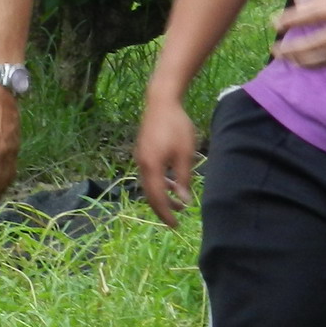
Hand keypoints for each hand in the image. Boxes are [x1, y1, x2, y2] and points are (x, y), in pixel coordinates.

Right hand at [134, 93, 198, 229]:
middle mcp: (142, 164)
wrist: (161, 101)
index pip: (158, 198)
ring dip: (162, 195)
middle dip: (162, 208)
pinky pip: (149, 173)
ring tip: (178, 201)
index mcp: (152, 167)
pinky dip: (159, 183)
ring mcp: (140, 157)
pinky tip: (171, 182)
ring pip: (149, 184)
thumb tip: (184, 201)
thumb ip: (183, 178)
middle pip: (150, 194)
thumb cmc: (176, 126)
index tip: (176, 225)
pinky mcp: (143, 151)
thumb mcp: (185, 154)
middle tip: (175, 219)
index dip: (166, 213)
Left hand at [270, 0, 325, 67]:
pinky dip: (320, 63)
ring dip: (301, 61)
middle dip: (288, 50)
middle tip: (275, 49)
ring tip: (288, 59)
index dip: (287, 22)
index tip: (274, 24)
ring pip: (322, 61)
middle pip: (310, 46)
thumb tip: (294, 3)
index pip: (307, 18)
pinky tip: (309, 62)